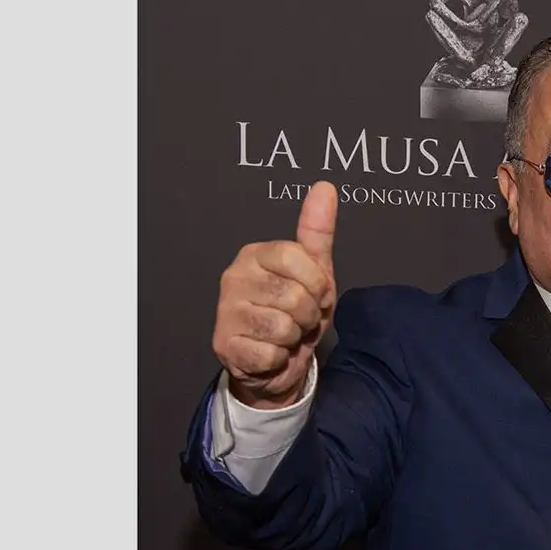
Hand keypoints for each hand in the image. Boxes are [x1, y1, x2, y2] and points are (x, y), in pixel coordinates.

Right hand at [212, 181, 338, 407]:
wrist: (275, 362)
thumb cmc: (294, 313)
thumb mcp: (313, 272)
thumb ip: (317, 232)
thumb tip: (325, 188)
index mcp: (254, 255)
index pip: (296, 257)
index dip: (317, 283)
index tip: (316, 294)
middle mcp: (234, 278)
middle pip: (295, 296)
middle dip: (309, 314)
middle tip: (300, 318)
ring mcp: (226, 312)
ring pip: (284, 327)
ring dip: (295, 337)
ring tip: (286, 335)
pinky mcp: (225, 346)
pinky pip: (270, 354)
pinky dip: (280, 358)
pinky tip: (271, 352)